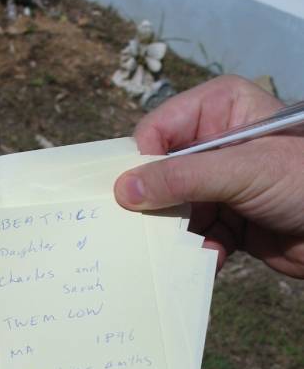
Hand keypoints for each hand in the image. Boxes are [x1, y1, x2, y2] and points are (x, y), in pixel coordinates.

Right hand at [114, 75, 303, 277]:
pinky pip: (196, 234)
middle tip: (142, 228)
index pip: (158, 129)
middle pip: (161, 173)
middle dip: (155, 204)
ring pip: (175, 209)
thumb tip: (125, 190)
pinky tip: (211, 258)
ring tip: (178, 249)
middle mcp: (214, 144)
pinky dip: (199, 250)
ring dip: (176, 233)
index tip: (130, 195)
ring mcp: (219, 184)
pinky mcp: (226, 219)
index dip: (141, 161)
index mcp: (218, 109)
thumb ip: (182, 178)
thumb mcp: (243, 171)